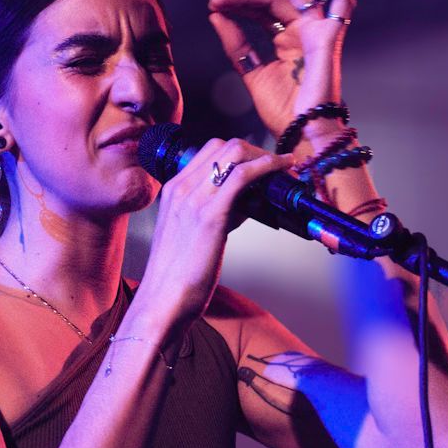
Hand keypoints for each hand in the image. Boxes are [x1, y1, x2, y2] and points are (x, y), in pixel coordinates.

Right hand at [133, 134, 300, 331]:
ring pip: (234, 154)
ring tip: (284, 168)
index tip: (260, 162)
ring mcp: (194, 199)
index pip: (208, 151)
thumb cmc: (177, 275)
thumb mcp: (190, 233)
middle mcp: (180, 188)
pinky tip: (281, 171)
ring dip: (265, 157)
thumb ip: (214, 212)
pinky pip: (243, 176)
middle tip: (276, 166)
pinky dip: (267, 167)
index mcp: (173, 190)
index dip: (239, 152)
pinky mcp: (210, 215)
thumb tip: (245, 203)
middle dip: (255, 150)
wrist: (163, 300)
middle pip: (222, 146)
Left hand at [208, 0, 356, 143]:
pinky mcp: (331, 37)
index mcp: (287, 42)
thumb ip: (235, 43)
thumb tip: (215, 15)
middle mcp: (304, 33)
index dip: (239, 4)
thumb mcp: (251, 72)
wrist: (301, 133)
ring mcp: (319, 33)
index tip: (213, 3)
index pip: (263, 11)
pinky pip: (344, 3)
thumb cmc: (283, 111)